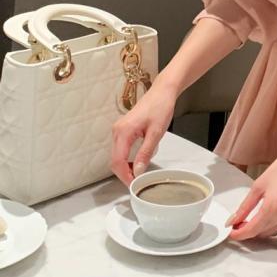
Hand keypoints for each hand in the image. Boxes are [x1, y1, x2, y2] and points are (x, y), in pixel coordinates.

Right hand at [112, 69, 179, 184]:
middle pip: (115, 160)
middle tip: (138, 182)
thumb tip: (138, 172)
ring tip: (139, 173)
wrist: (162, 91)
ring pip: (117, 155)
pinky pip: (121, 149)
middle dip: (124, 174)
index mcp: (124, 131)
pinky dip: (126, 159)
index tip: (134, 186)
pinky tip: (137, 162)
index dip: (124, 176)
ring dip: (125, 167)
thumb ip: (145, 153)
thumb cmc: (160, 108)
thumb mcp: (156, 133)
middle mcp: (117, 130)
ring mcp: (119, 129)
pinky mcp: (123, 129)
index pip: (118, 161)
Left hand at [229, 139, 276, 242]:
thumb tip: (234, 219)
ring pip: (271, 234)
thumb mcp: (259, 185)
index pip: (251, 231)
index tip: (230, 233)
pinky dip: (271, 227)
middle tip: (238, 224)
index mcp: (272, 209)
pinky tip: (266, 219)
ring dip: (260, 231)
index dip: (239, 234)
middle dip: (248, 232)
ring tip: (250, 222)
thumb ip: (245, 206)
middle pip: (261, 235)